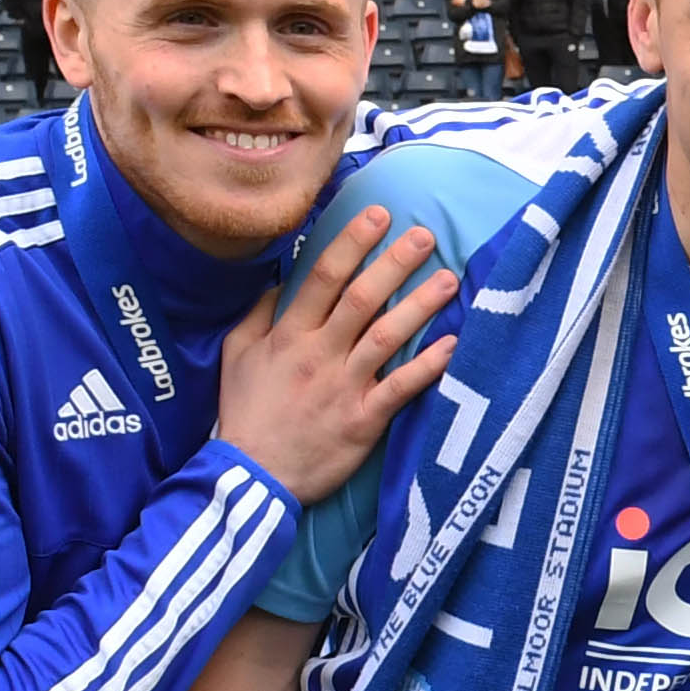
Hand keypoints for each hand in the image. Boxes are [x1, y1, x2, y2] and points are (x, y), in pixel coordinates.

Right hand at [211, 206, 453, 504]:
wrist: (253, 475)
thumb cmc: (245, 413)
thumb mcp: (237, 356)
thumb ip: (259, 314)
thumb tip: (281, 281)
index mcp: (289, 334)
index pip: (324, 277)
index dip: (353, 242)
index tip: (379, 215)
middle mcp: (319, 353)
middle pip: (362, 298)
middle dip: (395, 263)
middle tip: (426, 236)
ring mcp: (344, 386)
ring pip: (386, 335)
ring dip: (420, 305)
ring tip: (450, 280)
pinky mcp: (363, 420)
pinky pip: (401, 387)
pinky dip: (428, 365)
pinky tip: (452, 344)